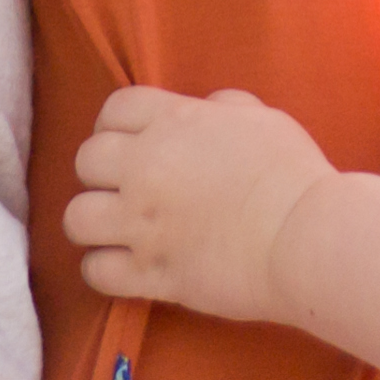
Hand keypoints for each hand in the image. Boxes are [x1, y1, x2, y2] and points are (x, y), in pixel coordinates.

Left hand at [64, 86, 336, 324]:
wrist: (303, 237)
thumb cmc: (292, 172)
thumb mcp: (262, 118)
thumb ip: (224, 107)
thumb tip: (209, 107)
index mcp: (173, 122)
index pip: (114, 109)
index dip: (118, 126)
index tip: (133, 143)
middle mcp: (145, 168)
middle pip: (86, 161)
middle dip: (103, 174)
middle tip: (129, 189)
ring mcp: (142, 224)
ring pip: (76, 218)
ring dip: (94, 222)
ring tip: (117, 230)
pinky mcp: (149, 273)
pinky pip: (96, 271)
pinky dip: (105, 270)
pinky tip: (126, 267)